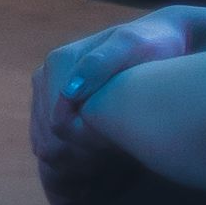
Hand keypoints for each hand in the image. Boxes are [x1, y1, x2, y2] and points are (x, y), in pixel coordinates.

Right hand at [38, 7, 205, 200]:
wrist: (162, 38)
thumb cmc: (152, 44)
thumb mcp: (131, 46)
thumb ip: (98, 66)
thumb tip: (69, 94)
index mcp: (58, 63)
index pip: (56, 123)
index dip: (82, 147)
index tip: (112, 158)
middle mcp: (45, 75)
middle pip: (46, 134)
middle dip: (72, 156)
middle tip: (108, 166)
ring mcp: (46, 88)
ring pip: (43, 138)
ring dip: (67, 157)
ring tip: (100, 166)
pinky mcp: (53, 99)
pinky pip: (46, 134)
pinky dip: (64, 151)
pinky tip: (89, 157)